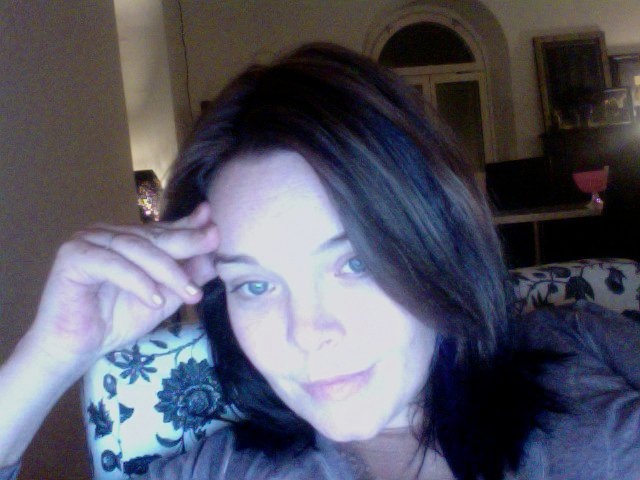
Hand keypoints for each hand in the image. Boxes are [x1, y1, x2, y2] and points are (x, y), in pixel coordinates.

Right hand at [24, 202, 217, 372]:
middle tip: (213, 244)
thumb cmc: (117, 322)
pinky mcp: (73, 255)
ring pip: (137, 248)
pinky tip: (155, 299)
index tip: (215, 226)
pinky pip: (112, 264)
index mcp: (130, 240)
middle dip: (187, 242)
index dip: (190, 227)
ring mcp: (89, 240)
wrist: (77, 348)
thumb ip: (186, 277)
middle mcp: (110, 234)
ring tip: (189, 294)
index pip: (164, 230)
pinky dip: (137, 281)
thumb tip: (214, 259)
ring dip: (167, 270)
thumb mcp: (164, 298)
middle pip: (155, 236)